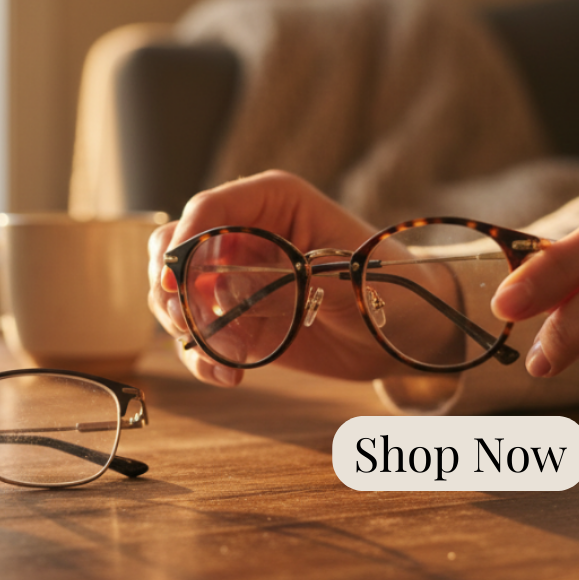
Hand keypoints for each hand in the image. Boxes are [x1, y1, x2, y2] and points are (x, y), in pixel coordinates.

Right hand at [149, 170, 400, 386]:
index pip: (209, 208)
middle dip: (173, 288)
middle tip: (189, 325)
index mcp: (272, 202)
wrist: (408, 334)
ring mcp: (234, 278)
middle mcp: (243, 234)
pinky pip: (197, 335)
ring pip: (176, 293)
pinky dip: (201, 357)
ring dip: (187, 329)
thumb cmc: (390, 287)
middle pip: (174, 247)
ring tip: (225, 359)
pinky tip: (229, 376)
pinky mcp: (236, 320)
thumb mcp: (342, 280)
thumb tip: (219, 296)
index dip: (183, 240)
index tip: (170, 278)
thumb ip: (282, 284)